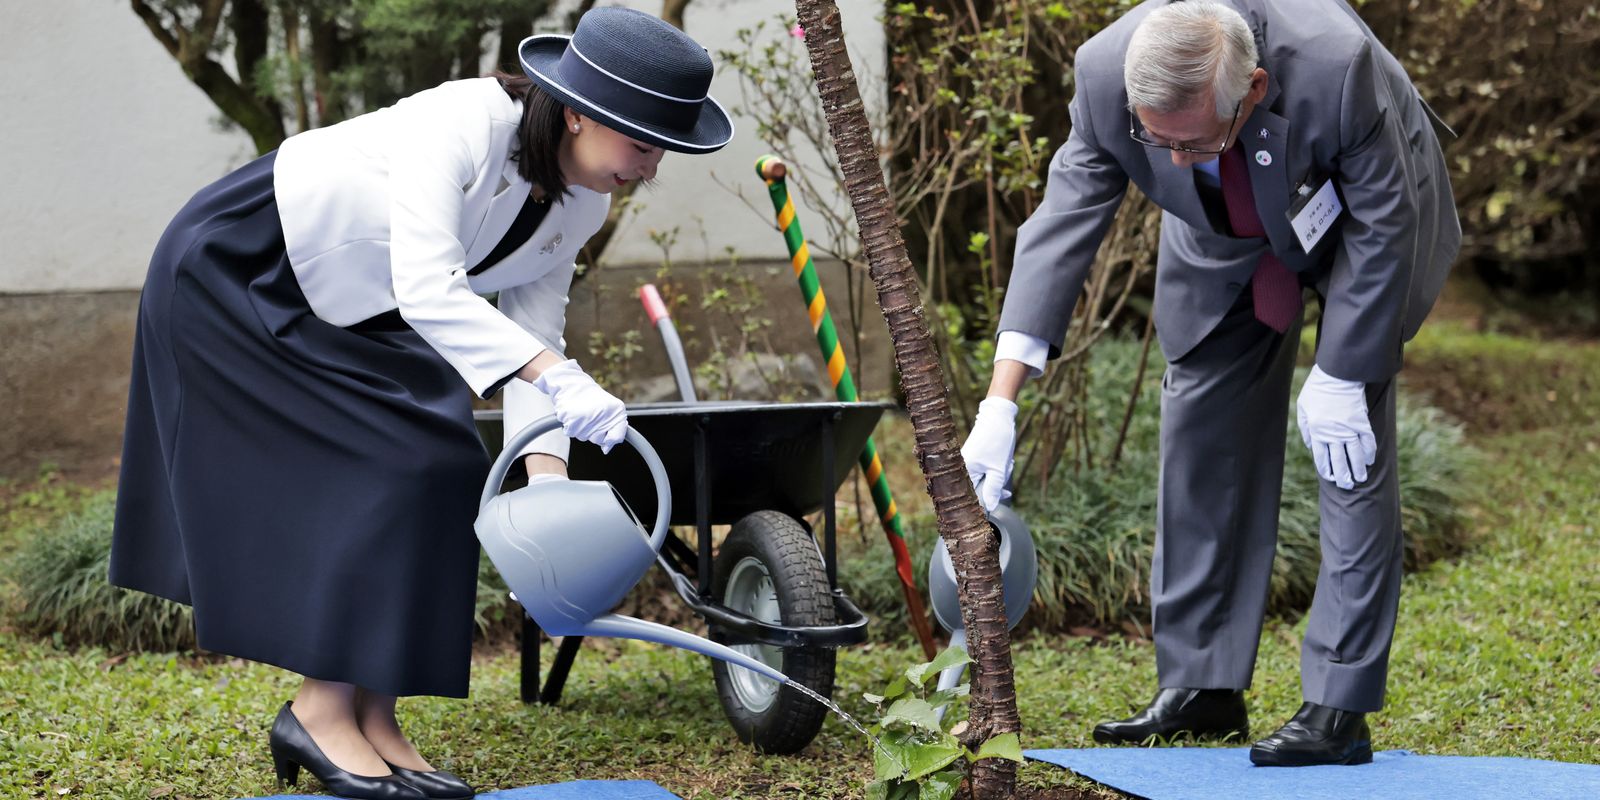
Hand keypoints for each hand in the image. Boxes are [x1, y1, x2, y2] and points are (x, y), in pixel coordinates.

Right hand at [532, 359, 627, 452]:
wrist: (571, 384)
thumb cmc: (590, 398)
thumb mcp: (610, 410)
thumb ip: (614, 430)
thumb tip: (607, 449)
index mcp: (616, 411)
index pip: (616, 437)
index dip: (609, 439)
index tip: (605, 434)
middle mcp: (603, 414)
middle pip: (598, 440)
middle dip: (593, 432)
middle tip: (589, 416)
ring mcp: (588, 416)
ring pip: (583, 437)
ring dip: (580, 428)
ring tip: (581, 412)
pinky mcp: (572, 418)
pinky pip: (570, 433)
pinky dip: (569, 426)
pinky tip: (572, 414)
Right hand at [961, 397, 1018, 511]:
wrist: (998, 416)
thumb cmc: (997, 440)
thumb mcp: (999, 469)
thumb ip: (993, 490)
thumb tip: (990, 507)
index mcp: (964, 471)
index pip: (971, 497)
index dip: (985, 502)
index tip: (997, 501)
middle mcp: (962, 468)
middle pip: (979, 489)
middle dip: (996, 486)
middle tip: (1006, 479)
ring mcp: (969, 462)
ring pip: (985, 480)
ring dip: (998, 476)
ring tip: (1006, 463)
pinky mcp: (975, 458)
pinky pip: (986, 471)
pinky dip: (997, 469)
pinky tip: (1004, 461)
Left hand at [1295, 364, 1375, 489]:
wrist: (1337, 375)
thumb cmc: (1316, 390)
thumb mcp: (1303, 408)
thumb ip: (1306, 429)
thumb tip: (1312, 446)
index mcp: (1317, 431)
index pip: (1322, 457)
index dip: (1327, 470)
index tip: (1331, 479)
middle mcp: (1333, 434)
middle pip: (1339, 460)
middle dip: (1343, 475)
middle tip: (1347, 486)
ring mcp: (1348, 429)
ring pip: (1354, 454)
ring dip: (1357, 468)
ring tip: (1361, 479)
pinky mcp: (1362, 422)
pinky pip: (1367, 441)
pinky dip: (1369, 452)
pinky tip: (1369, 461)